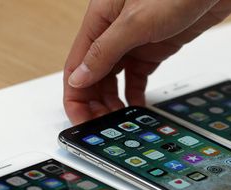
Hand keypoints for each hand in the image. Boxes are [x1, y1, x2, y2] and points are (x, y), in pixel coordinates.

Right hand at [64, 0, 230, 123]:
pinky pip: (138, 75)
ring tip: (118, 121)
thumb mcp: (136, 22)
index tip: (80, 121)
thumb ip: (105, 50)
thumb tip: (79, 78)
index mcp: (100, 19)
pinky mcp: (155, 47)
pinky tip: (136, 107)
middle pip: (94, 74)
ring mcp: (135, 40)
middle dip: (95, 103)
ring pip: (115, 77)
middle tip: (102, 128)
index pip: (77, 65)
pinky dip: (135, 92)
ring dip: (114, 100)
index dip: (75, 96)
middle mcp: (114, 31)